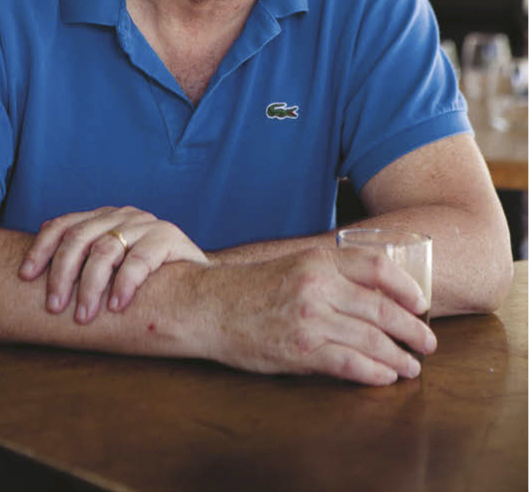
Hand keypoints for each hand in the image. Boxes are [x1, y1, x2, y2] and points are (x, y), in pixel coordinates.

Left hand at [19, 206, 207, 322]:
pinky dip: (125, 283)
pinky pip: (140, 259)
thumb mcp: (109, 270)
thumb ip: (81, 266)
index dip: (41, 249)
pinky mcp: (170, 238)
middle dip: (62, 273)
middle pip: (79, 237)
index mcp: (103, 218)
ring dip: (90, 285)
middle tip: (54, 307)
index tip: (25, 276)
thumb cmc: (145, 284)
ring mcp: (146, 224)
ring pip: (106, 249)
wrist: (199, 289)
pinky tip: (117, 306)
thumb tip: (27, 276)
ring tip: (83, 316)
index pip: (63, 225)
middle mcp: (122, 215)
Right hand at [204, 247, 436, 384]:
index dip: (406, 287)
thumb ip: (330, 275)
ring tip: (412, 367)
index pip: (377, 266)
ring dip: (399, 357)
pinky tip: (386, 377)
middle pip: (381, 308)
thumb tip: (373, 293)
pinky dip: (374, 373)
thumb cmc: (252, 288)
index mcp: (318, 261)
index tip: (421, 303)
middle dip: (412, 329)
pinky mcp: (301, 350)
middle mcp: (317, 287)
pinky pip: (350, 364)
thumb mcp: (293, 266)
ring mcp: (310, 319)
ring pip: (371, 339)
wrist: (210, 306)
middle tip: (428, 342)